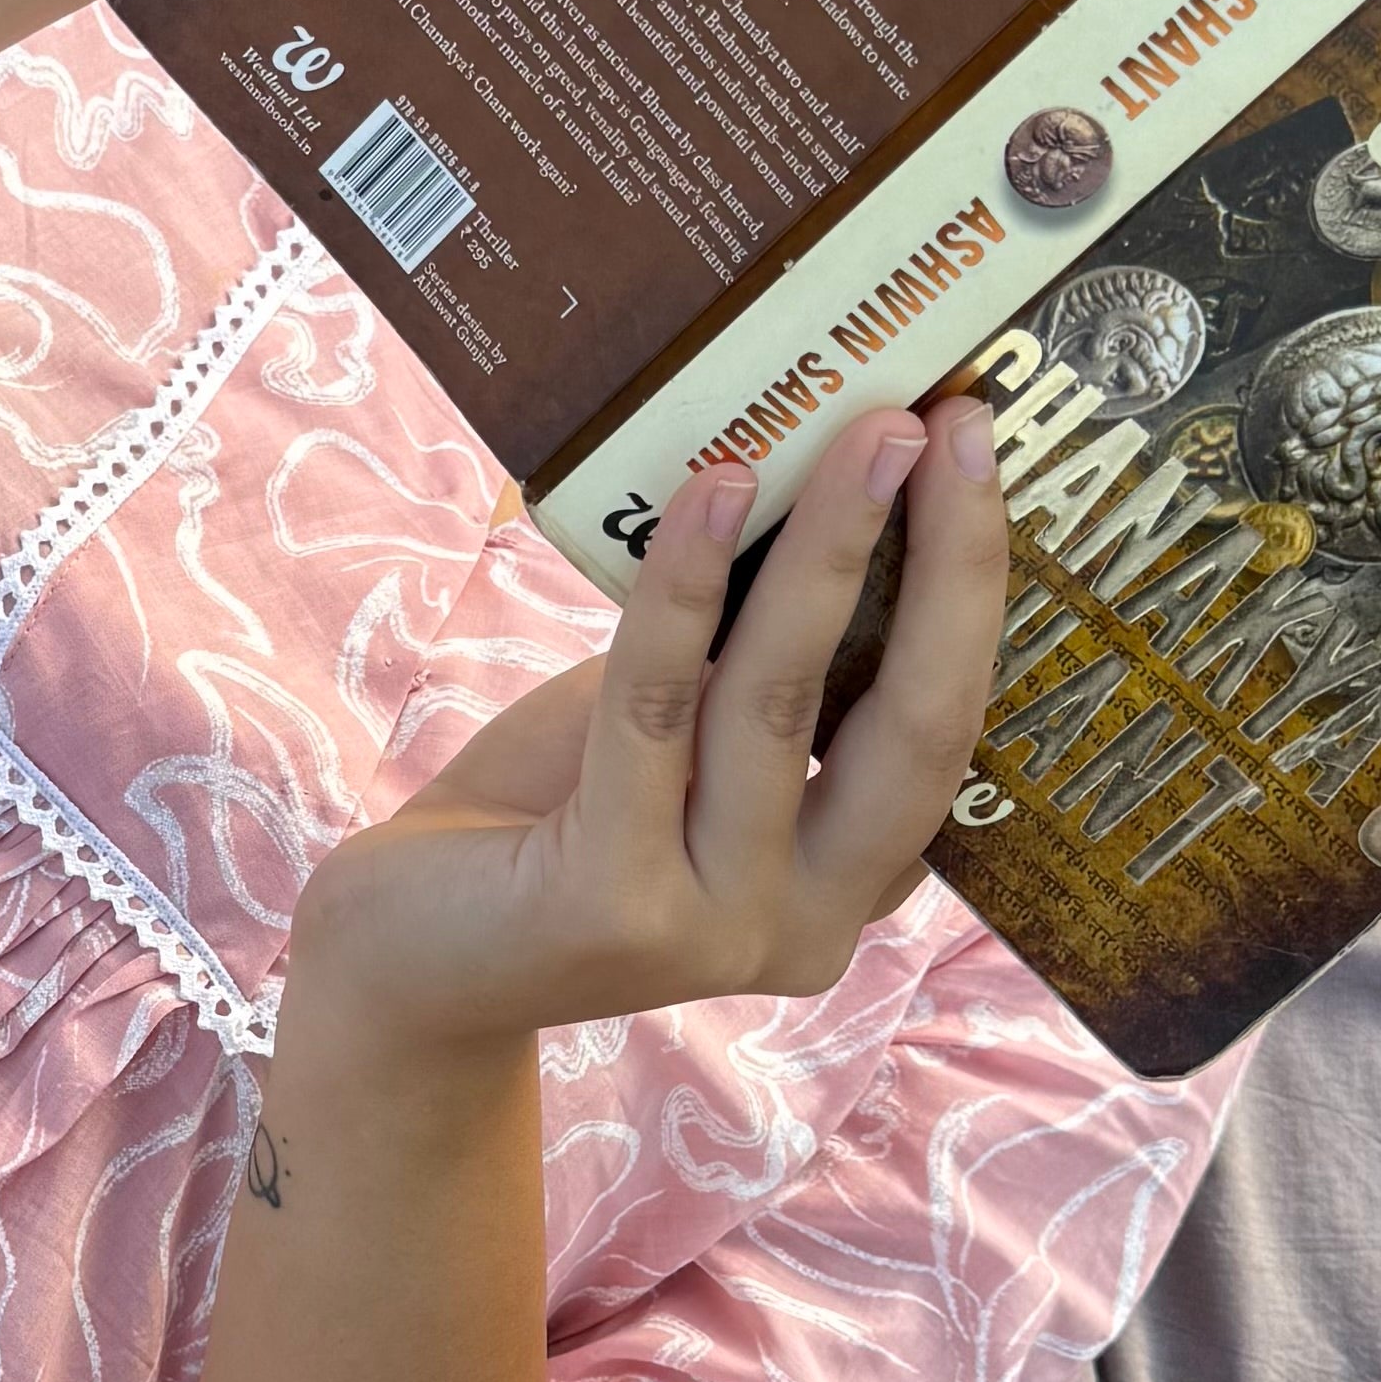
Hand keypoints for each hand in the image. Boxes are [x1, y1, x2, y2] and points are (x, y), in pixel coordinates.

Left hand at [282, 395, 1009, 1062]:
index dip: (976, 592)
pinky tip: (713, 491)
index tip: (977, 449)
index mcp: (850, 888)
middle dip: (951, 566)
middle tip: (952, 429)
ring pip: (783, 705)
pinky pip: (656, 712)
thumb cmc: (549, 815)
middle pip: (915, 731)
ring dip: (828, 550)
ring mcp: (718, 930)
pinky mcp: (614, 909)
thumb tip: (836, 483)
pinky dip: (685, 590)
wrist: (402, 952)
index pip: (949, 736)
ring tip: (860, 430)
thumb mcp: (684, 732)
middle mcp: (810, 927)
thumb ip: (760, 663)